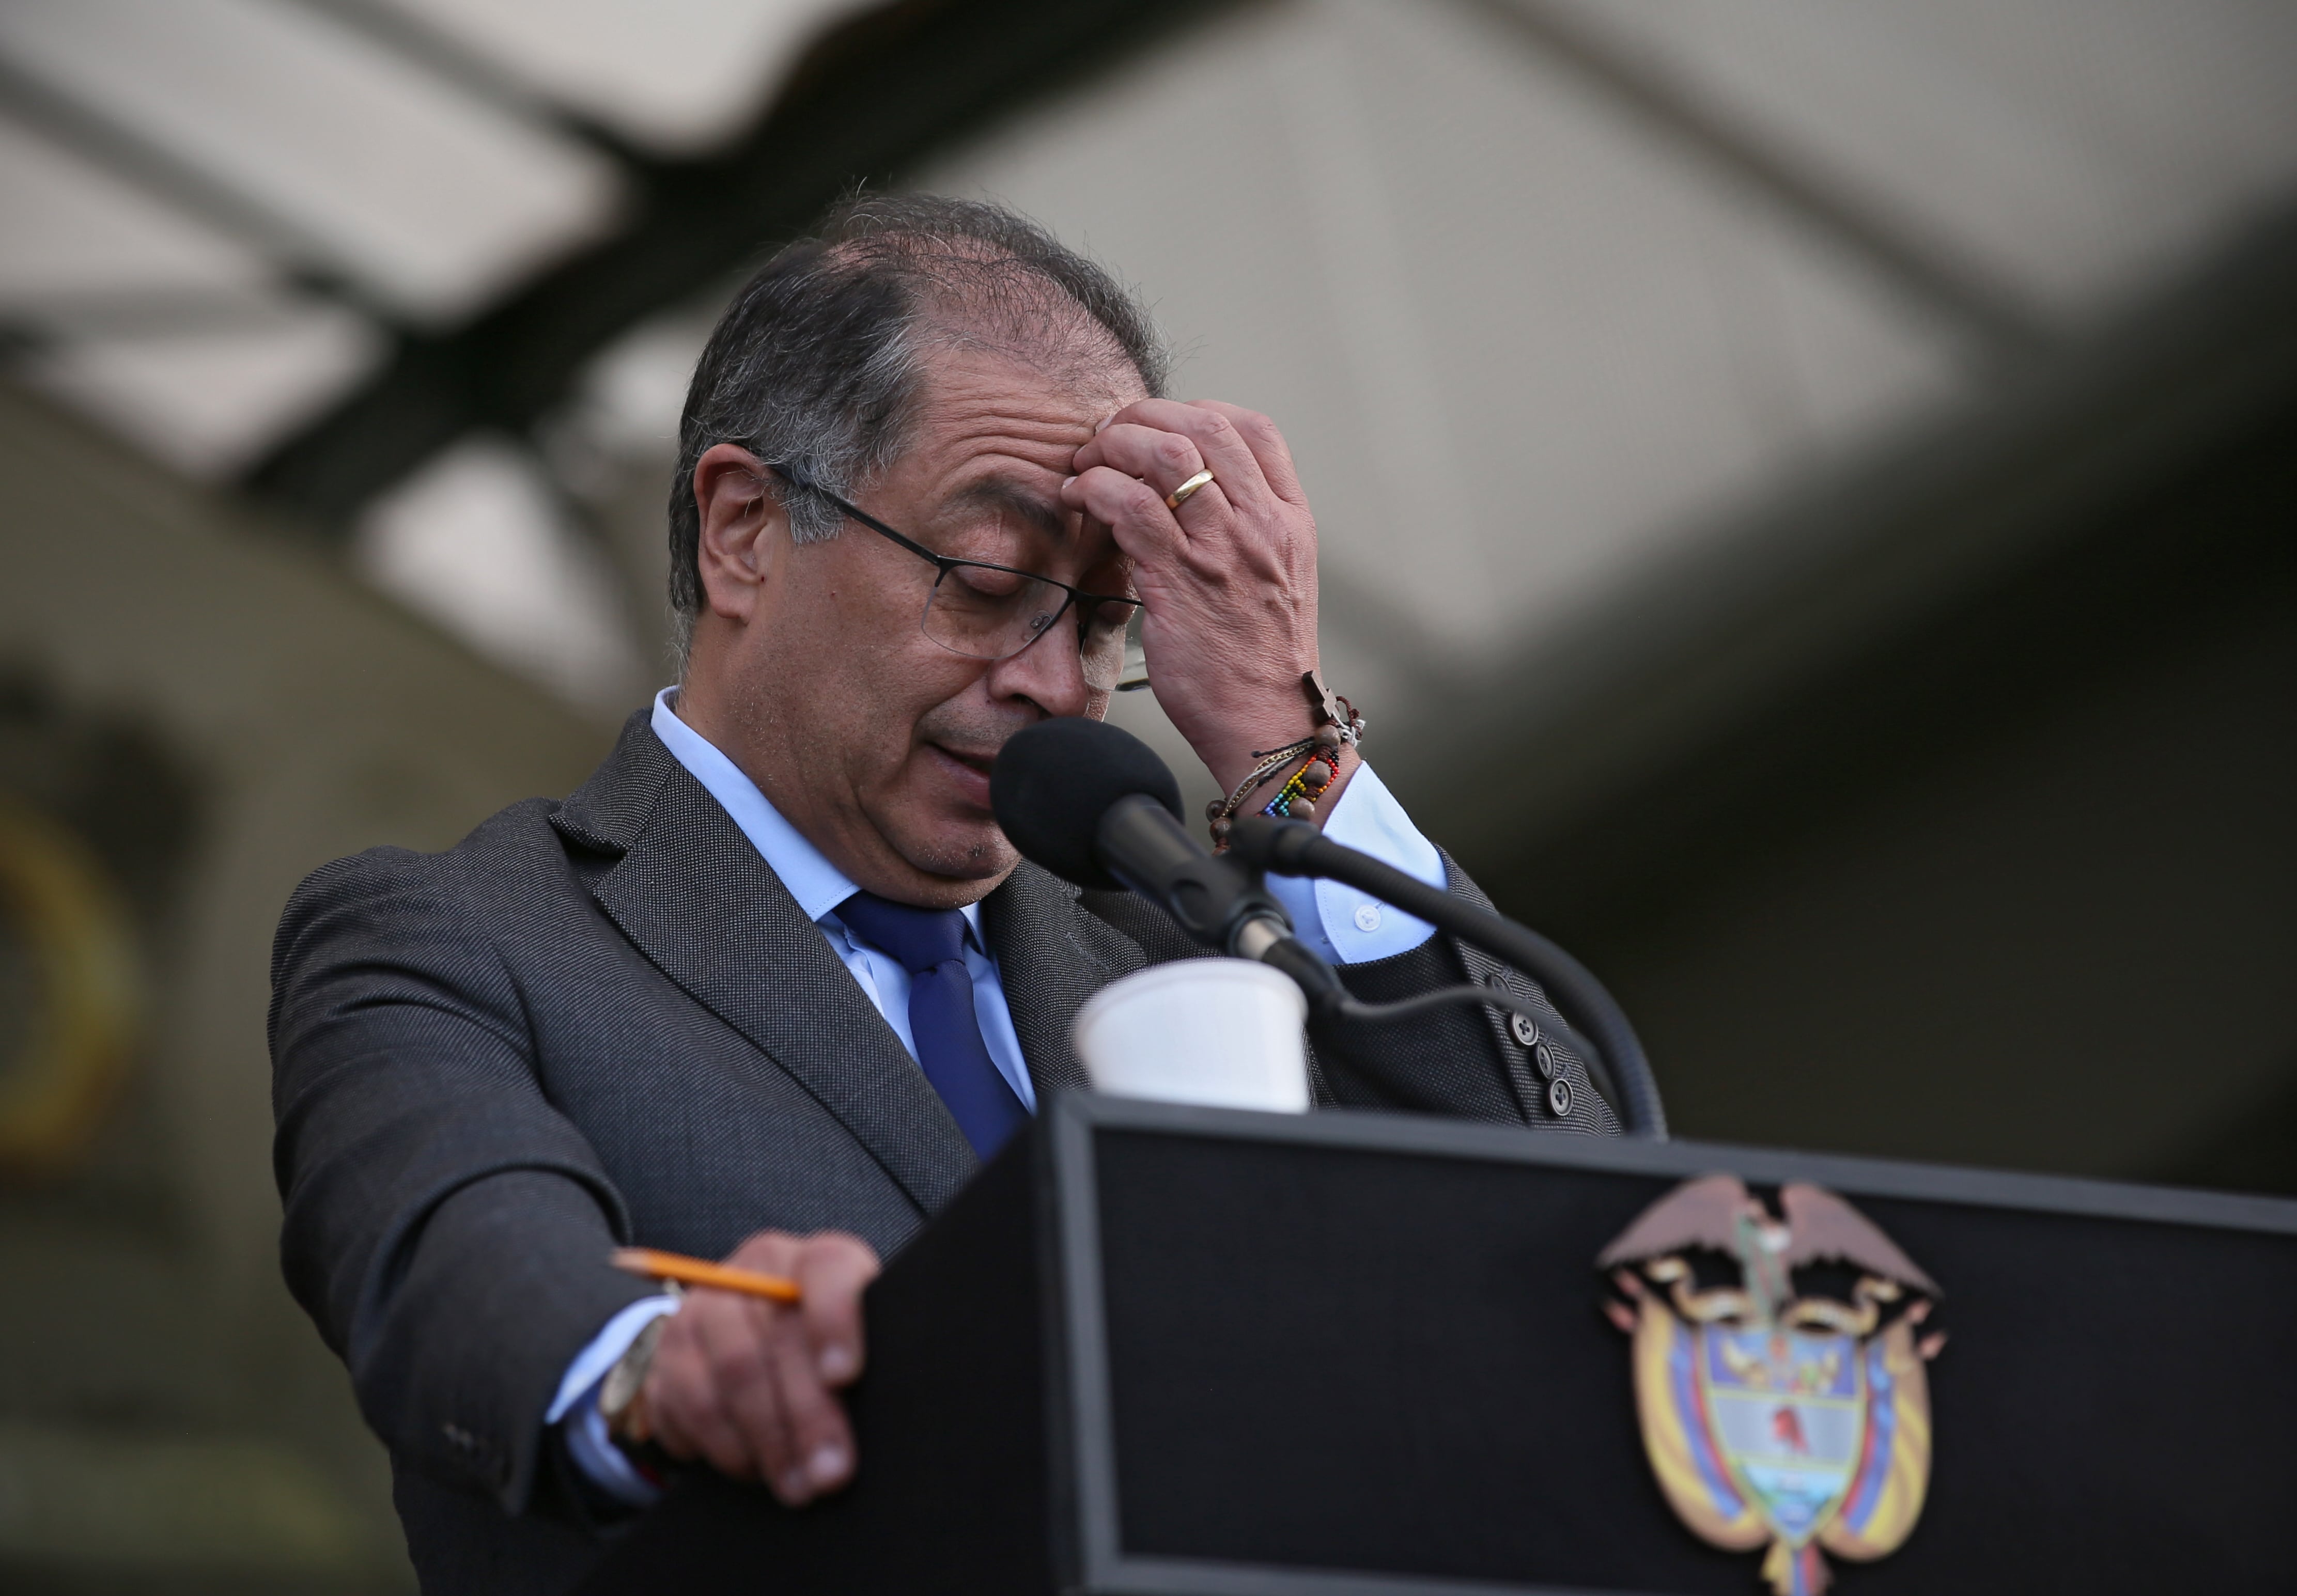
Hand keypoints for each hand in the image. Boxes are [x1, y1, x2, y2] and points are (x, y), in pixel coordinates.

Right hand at [633, 1230, 878, 1504]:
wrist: (744, 1337)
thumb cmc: (819, 1345)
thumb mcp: (856, 1337)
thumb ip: (870, 1353)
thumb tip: (888, 1409)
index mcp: (810, 1260)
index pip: (826, 1268)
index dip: (835, 1320)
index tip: (845, 1376)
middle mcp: (752, 1272)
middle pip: (775, 1340)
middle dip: (808, 1416)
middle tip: (830, 1472)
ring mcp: (702, 1309)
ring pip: (731, 1376)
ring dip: (767, 1442)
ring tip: (797, 1485)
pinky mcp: (669, 1352)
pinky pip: (690, 1405)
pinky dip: (725, 1446)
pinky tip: (753, 1468)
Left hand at [1063, 400, 1350, 804]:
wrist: (1267, 725)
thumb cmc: (1259, 662)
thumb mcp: (1275, 582)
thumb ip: (1243, 533)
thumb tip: (1181, 497)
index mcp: (1290, 521)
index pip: (1255, 430)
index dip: (1199, 410)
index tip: (1161, 423)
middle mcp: (1262, 526)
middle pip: (1205, 427)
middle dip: (1145, 416)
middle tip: (1109, 436)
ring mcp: (1224, 550)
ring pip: (1166, 454)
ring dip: (1113, 445)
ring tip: (1087, 463)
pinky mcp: (1181, 580)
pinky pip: (1131, 505)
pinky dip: (1096, 488)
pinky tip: (1079, 497)